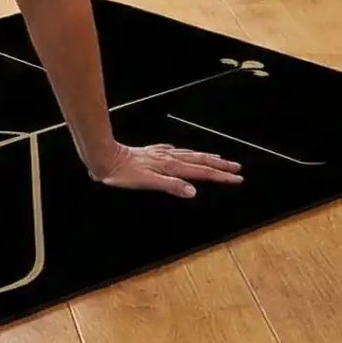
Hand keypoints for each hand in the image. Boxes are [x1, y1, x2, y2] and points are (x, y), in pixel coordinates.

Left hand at [86, 139, 242, 197]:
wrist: (104, 158)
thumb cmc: (123, 174)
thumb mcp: (148, 182)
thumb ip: (171, 185)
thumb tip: (193, 191)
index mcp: (171, 166)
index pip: (201, 172)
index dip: (220, 176)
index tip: (237, 178)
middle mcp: (168, 157)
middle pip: (199, 161)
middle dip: (219, 165)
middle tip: (237, 168)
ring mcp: (161, 153)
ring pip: (189, 154)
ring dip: (205, 158)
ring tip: (218, 159)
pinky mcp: (152, 152)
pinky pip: (175, 151)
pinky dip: (186, 153)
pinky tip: (184, 152)